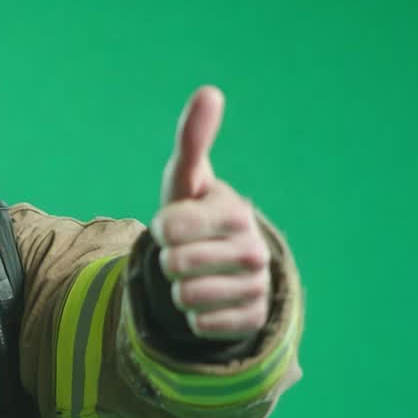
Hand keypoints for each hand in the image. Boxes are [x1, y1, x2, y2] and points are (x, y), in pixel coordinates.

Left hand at [150, 86, 270, 341]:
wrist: (222, 265)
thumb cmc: (195, 215)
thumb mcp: (187, 180)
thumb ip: (193, 139)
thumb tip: (209, 91)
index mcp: (236, 212)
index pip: (169, 227)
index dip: (161, 228)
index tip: (174, 223)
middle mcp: (254, 250)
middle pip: (173, 265)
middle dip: (167, 260)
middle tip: (184, 252)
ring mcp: (257, 288)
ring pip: (185, 298)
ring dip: (178, 289)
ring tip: (196, 274)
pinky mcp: (252, 320)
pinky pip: (200, 326)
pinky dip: (194, 317)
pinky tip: (210, 300)